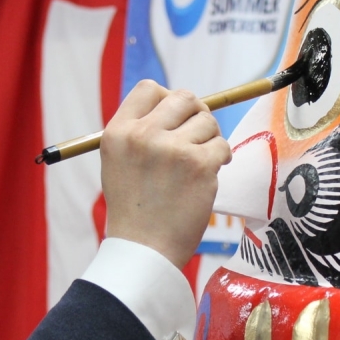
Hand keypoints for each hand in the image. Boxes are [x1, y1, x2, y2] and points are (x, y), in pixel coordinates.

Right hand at [101, 80, 230, 268]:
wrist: (144, 250)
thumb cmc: (134, 210)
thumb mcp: (118, 162)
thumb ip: (140, 132)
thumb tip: (177, 106)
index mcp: (118, 132)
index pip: (150, 89)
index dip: (167, 99)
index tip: (174, 119)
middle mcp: (143, 135)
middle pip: (183, 98)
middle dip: (195, 114)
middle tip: (196, 136)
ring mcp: (172, 149)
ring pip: (207, 122)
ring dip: (209, 139)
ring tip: (198, 163)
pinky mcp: (199, 165)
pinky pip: (222, 146)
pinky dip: (220, 158)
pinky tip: (208, 174)